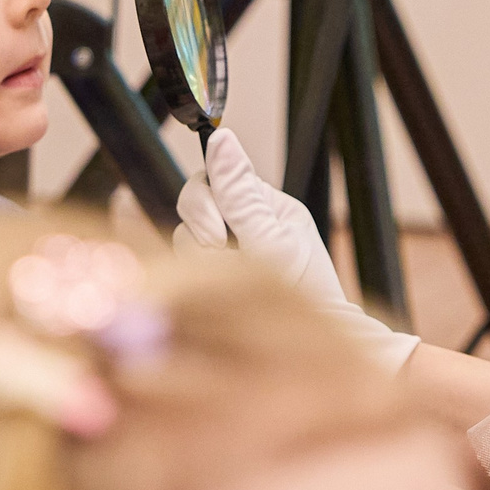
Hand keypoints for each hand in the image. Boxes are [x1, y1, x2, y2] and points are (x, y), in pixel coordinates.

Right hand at [175, 128, 421, 372]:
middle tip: (223, 256)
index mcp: (265, 204)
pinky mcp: (209, 278)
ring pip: (182, 238)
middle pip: (192, 205)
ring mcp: (224, 252)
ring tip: (230, 281)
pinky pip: (180, 261)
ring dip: (201, 260)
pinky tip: (200, 272)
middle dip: (201, 232)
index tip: (218, 234)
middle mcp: (241, 224)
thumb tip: (222, 138)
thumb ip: (239, 195)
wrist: (309, 351)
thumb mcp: (272, 241)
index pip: (214, 179)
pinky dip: (188, 268)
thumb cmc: (304, 296)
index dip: (205, 203)